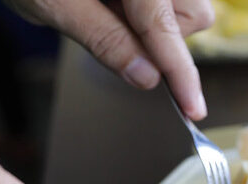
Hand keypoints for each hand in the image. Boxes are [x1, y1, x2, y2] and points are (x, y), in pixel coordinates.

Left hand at [8, 0, 213, 119]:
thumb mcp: (54, 4)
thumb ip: (105, 39)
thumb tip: (146, 76)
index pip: (166, 29)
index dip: (181, 74)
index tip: (192, 108)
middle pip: (192, 15)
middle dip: (166, 38)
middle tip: (117, 31)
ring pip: (185, 9)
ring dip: (156, 23)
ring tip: (107, 9)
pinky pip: (168, 0)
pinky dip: (147, 11)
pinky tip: (111, 2)